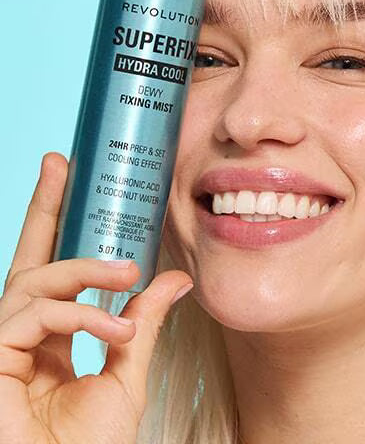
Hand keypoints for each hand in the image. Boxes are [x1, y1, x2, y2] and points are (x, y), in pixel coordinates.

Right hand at [0, 152, 192, 443]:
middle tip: (59, 163)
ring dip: (84, 271)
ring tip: (126, 273)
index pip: (55, 271)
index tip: (73, 183)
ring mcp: (4, 344)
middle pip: (30, 257)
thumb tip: (178, 278)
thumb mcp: (128, 371)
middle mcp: (24, 332)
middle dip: (44, 208)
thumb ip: (144, 322)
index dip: (60, 228)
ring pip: (36, 279)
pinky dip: (78, 314)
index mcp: (53, 334)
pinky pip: (33, 314)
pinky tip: (111, 327)